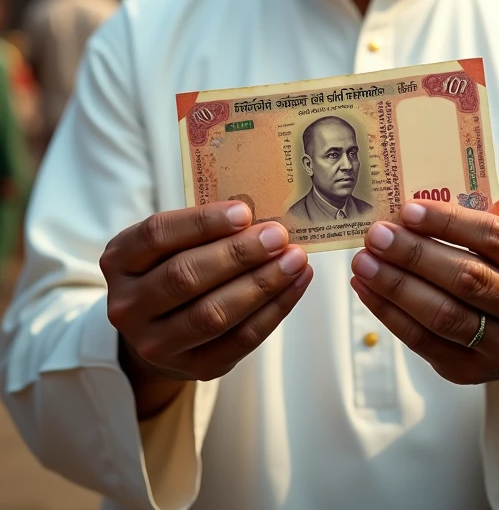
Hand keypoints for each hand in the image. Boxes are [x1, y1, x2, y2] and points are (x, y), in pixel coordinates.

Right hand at [101, 201, 311, 417]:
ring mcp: (155, 344)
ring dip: (261, 284)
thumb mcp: (170, 242)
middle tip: (277, 237)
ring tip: (295, 260)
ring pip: (212, 314)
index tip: (244, 212)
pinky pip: (239, 340)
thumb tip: (260, 217)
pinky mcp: (192, 369)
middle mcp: (128, 306)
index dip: (201, 223)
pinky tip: (296, 284)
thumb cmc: (170, 266)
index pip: (157, 235)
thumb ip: (203, 229)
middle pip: (185, 277)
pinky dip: (274, 310)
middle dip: (238, 254)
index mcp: (119, 261)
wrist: (157, 328)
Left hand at [351, 201, 498, 427]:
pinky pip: (423, 341)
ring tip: (364, 262)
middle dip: (414, 254)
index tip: (407, 210)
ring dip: (395, 285)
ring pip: (442, 314)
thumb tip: (403, 215)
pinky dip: (389, 313)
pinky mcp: (471, 371)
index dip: (447, 222)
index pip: (494, 237)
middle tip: (377, 236)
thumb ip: (470, 231)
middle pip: (466, 278)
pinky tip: (367, 289)